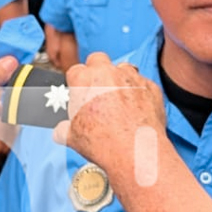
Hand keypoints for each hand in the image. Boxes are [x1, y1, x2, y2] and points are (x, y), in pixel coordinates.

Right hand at [54, 53, 167, 174]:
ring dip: (119, 79)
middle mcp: (107, 73)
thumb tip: (61, 131)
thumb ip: (63, 128)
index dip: (77, 83)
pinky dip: (138, 93)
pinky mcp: (150, 86)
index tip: (80, 93)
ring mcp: (131, 77)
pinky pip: (142, 84)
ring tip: (119, 101)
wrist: (136, 151)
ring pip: (123, 68)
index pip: (75, 71)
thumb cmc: (104, 142)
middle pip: (98, 60)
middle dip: (97, 71)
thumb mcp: (72, 138)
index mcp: (83, 80)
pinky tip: (136, 109)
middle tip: (97, 91)